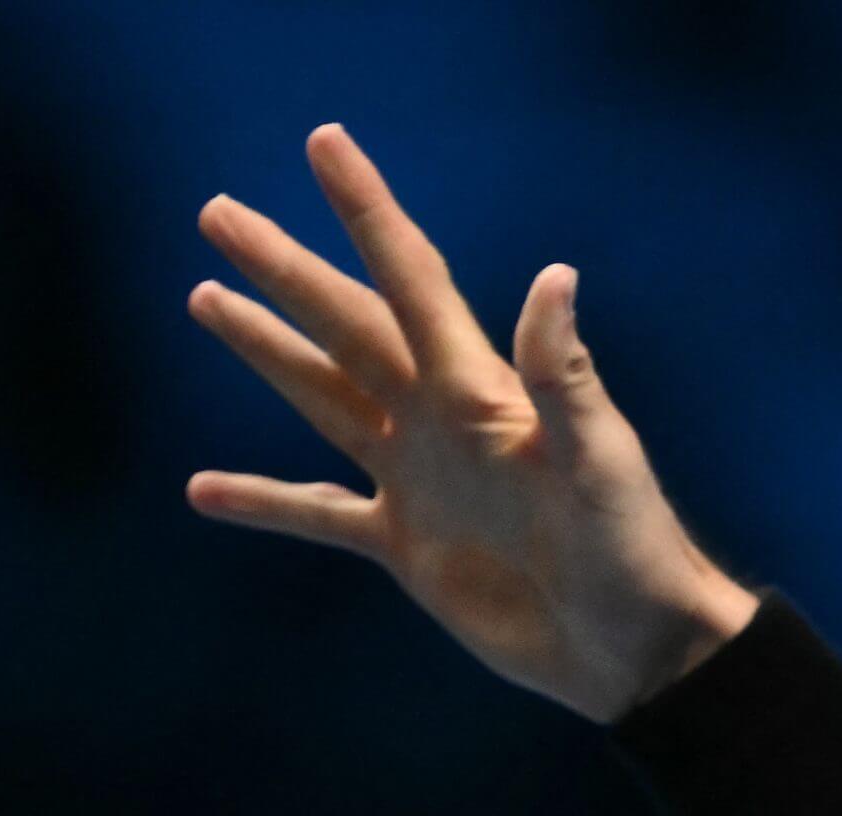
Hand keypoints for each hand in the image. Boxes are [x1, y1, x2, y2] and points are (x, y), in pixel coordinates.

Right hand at [188, 123, 760, 723]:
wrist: (636, 644)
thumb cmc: (633, 545)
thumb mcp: (600, 457)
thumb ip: (566, 376)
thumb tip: (556, 277)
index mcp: (481, 390)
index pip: (412, 281)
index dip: (369, 213)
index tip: (326, 145)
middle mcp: (439, 422)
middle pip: (347, 327)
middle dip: (285, 270)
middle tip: (219, 212)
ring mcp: (419, 483)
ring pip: (323, 399)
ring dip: (268, 351)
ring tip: (207, 296)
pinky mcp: (407, 548)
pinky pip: (320, 515)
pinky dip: (265, 501)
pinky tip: (205, 490)